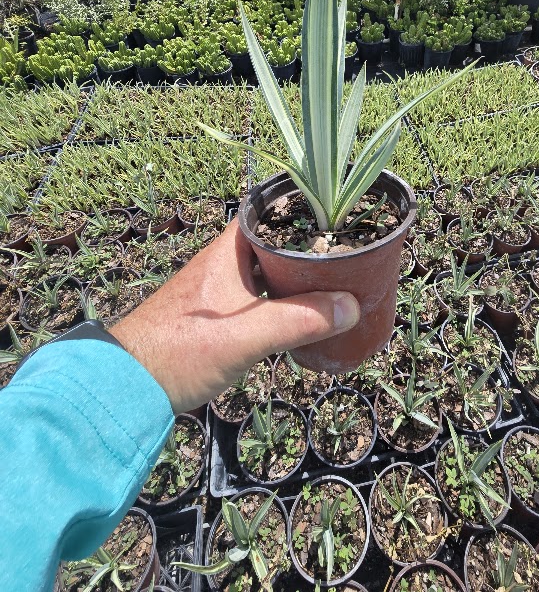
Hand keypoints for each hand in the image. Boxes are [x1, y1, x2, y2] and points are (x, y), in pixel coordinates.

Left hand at [110, 219, 359, 413]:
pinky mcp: (216, 318)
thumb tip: (351, 306)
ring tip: (333, 283)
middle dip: (307, 247)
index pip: (267, 212)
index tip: (336, 217)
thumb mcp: (246, 336)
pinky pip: (258, 297)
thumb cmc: (181, 350)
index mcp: (227, 251)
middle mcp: (223, 263)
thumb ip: (299, 320)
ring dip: (295, 277)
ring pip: (266, 272)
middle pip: (273, 243)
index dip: (300, 211)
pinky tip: (300, 316)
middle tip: (345, 253)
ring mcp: (218, 291)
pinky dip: (281, 301)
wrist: (126, 388)